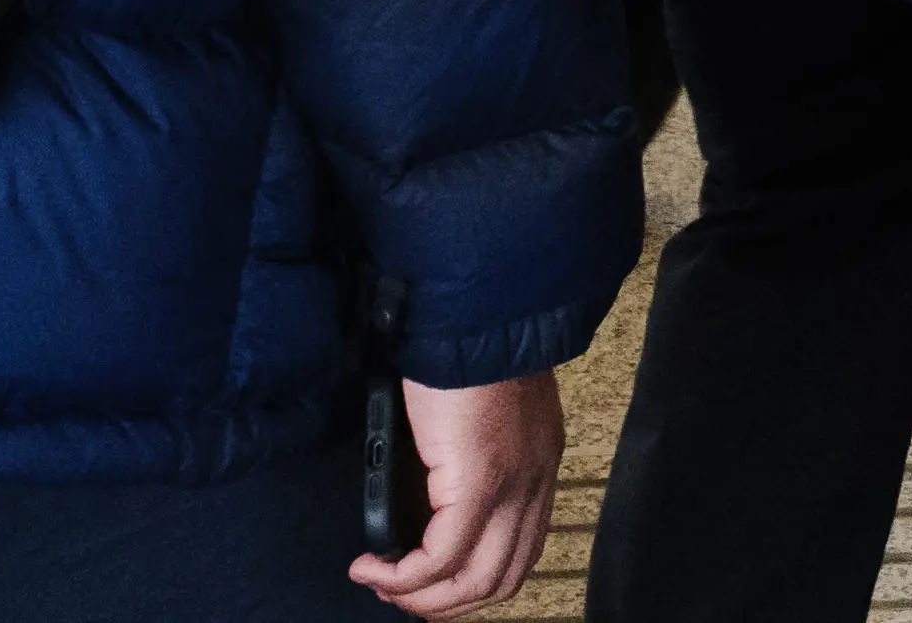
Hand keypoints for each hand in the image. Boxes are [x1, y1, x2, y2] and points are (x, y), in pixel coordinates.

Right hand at [350, 371, 563, 615]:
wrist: (475, 318)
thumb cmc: (468, 355)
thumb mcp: (483, 418)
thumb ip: (470, 461)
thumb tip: (428, 502)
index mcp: (538, 468)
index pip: (520, 554)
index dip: (472, 583)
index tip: (427, 584)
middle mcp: (534, 484)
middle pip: (500, 580)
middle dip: (443, 602)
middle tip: (398, 595)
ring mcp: (511, 487)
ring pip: (474, 581)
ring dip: (421, 597)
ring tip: (382, 585)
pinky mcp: (479, 483)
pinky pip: (441, 558)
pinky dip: (403, 577)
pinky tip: (373, 568)